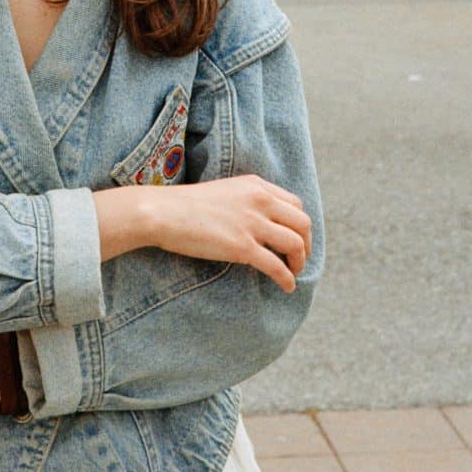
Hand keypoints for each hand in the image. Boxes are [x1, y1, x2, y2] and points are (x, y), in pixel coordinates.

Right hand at [147, 175, 312, 293]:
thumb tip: (257, 222)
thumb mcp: (224, 192)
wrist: (164, 212)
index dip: (299, 224)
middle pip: (302, 222)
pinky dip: (287, 279)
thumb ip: (245, 201)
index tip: (296, 238)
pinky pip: (277, 266)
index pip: (294, 203)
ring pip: (295, 243)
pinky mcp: (242, 247)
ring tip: (293, 273)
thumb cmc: (185, 204)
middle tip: (300, 258)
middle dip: (306, 244)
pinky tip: (287, 287)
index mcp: (255, 185)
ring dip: (299, 262)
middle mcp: (259, 200)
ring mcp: (252, 223)